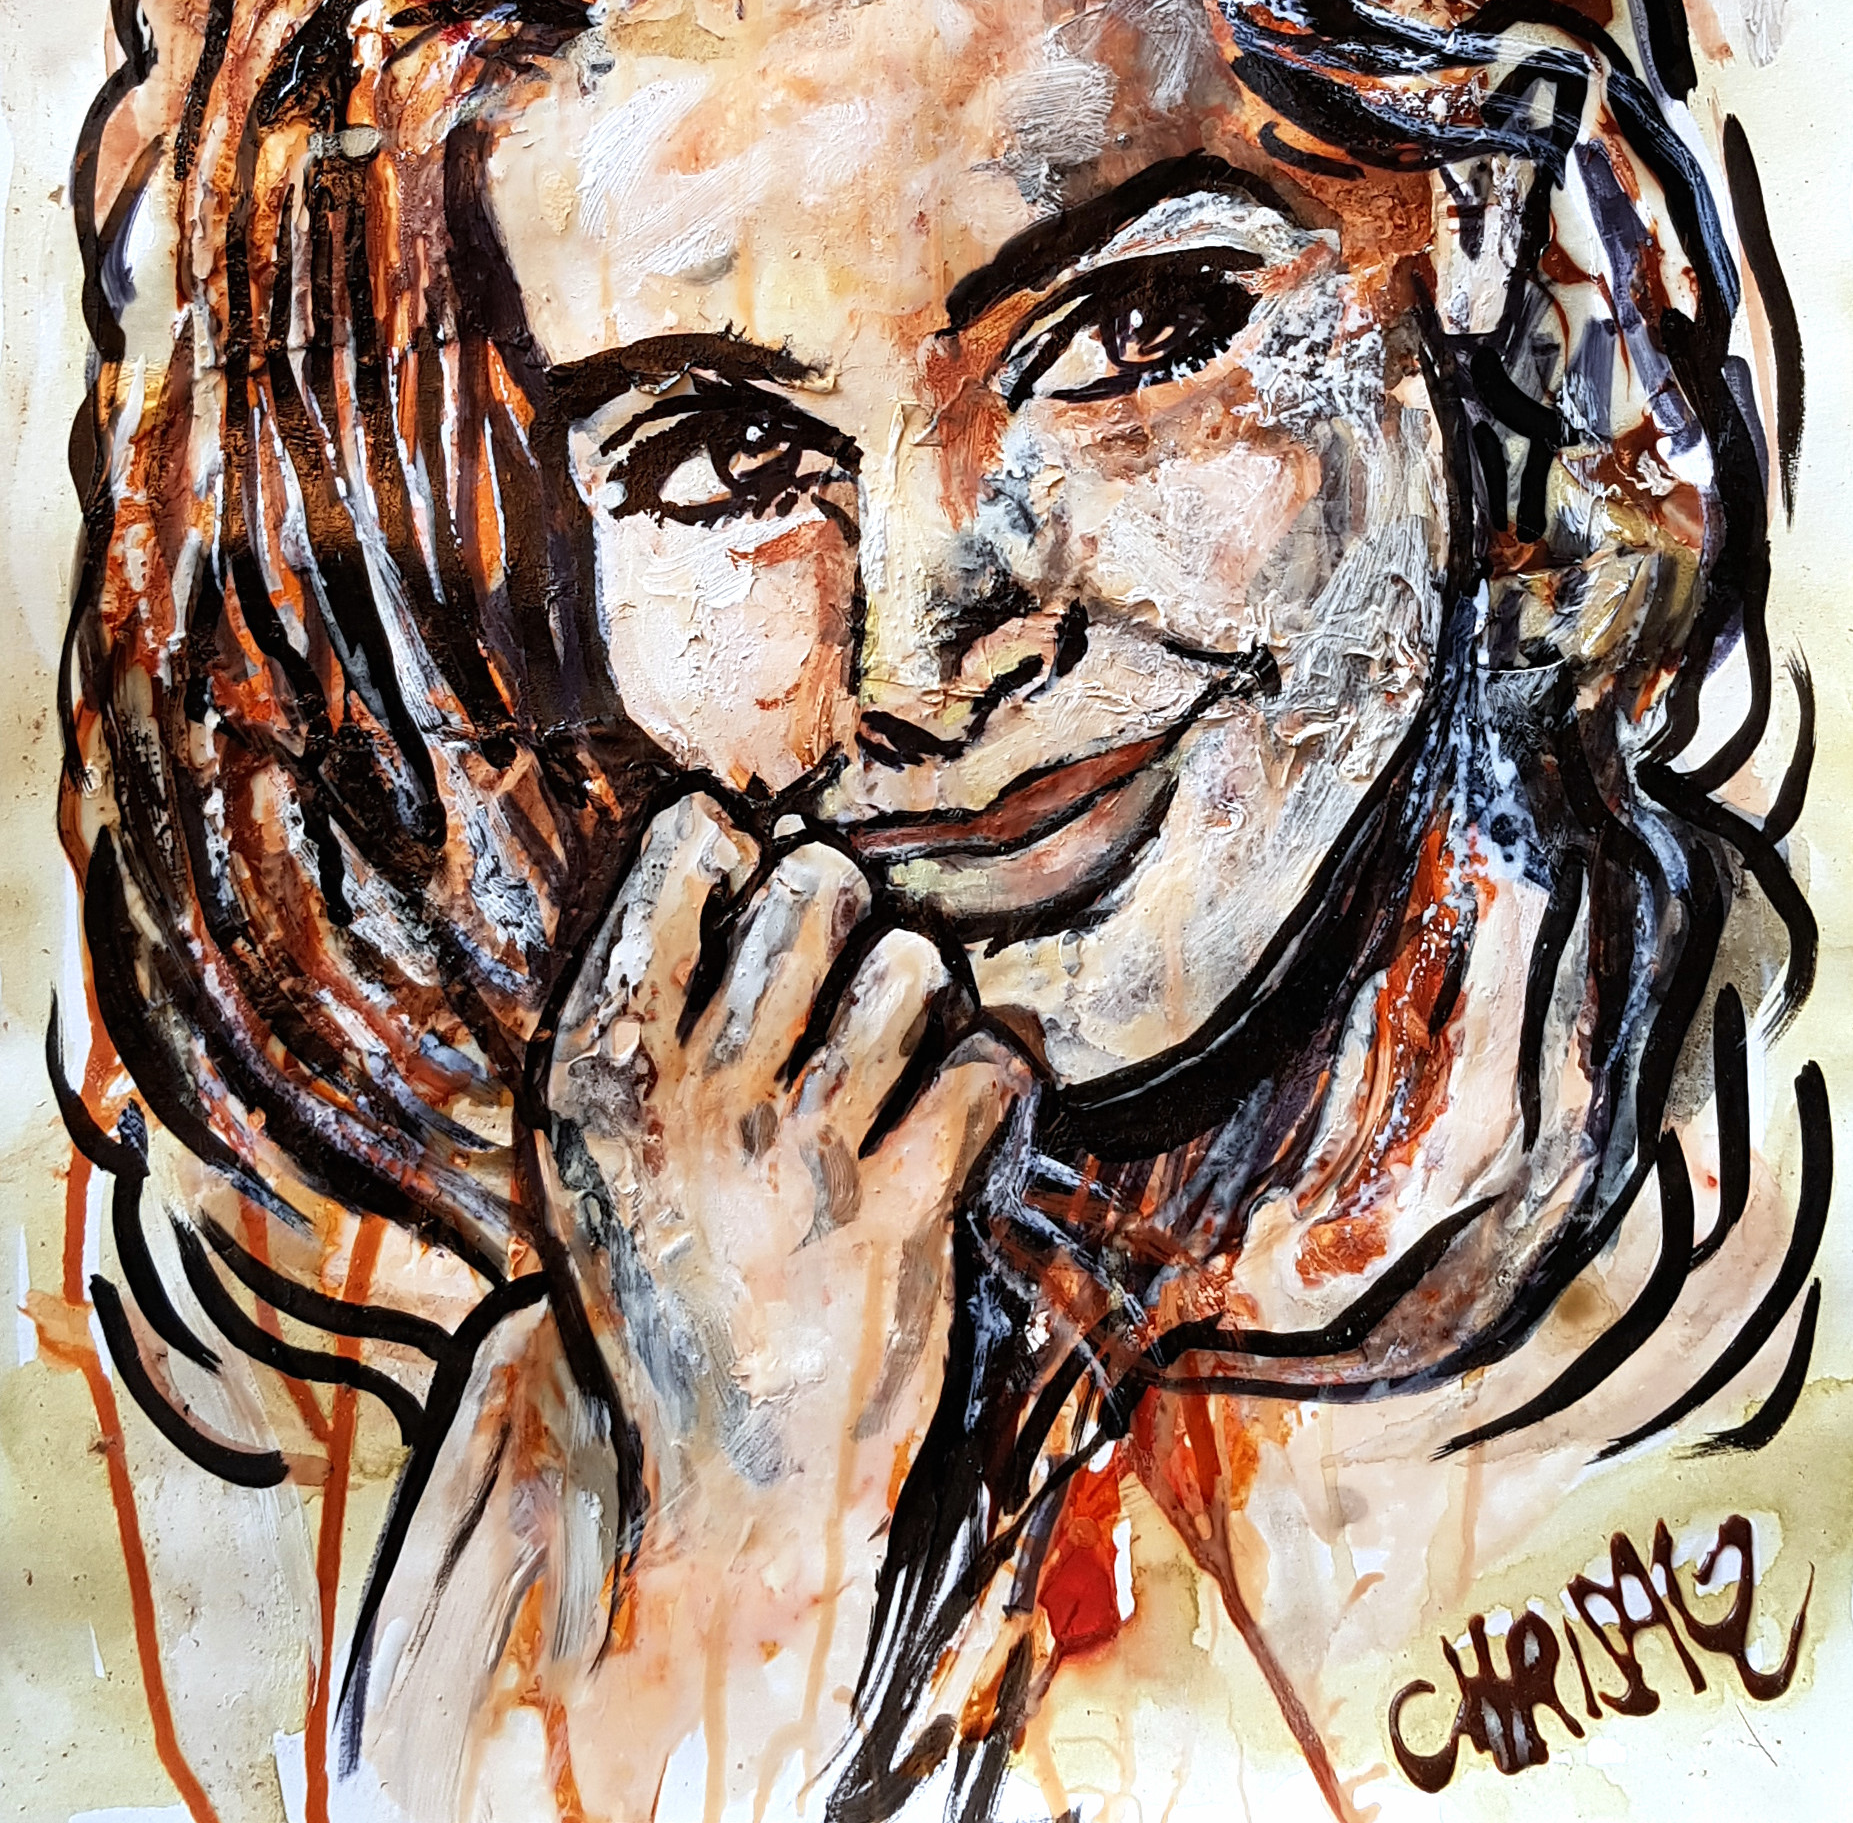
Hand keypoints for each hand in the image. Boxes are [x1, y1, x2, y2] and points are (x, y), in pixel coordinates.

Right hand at [541, 791, 1026, 1566]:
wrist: (722, 1485)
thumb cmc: (666, 1280)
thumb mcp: (593, 1148)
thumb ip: (642, 1005)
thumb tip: (736, 833)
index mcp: (597, 1069)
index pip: (686, 850)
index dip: (734, 854)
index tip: (744, 906)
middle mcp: (690, 1101)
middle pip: (817, 882)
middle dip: (842, 907)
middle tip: (832, 976)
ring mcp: (797, 1160)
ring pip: (912, 964)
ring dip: (919, 996)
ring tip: (891, 1055)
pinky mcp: (901, 1219)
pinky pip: (989, 1064)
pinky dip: (990, 1078)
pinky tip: (952, 1118)